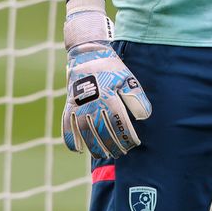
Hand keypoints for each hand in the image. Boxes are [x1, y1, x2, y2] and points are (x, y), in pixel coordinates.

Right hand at [62, 41, 152, 157]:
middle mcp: (93, 104)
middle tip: (120, 153)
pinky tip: (78, 150)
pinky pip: (67, 126)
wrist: (87, 55)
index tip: (134, 144)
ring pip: (86, 133)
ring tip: (103, 155)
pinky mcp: (69, 106)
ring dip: (94, 147)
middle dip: (113, 145)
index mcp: (109, 97)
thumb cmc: (111, 69)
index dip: (127, 137)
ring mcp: (78, 106)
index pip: (120, 124)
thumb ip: (136, 98)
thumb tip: (144, 117)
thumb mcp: (128, 79)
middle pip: (103, 132)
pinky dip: (71, 140)